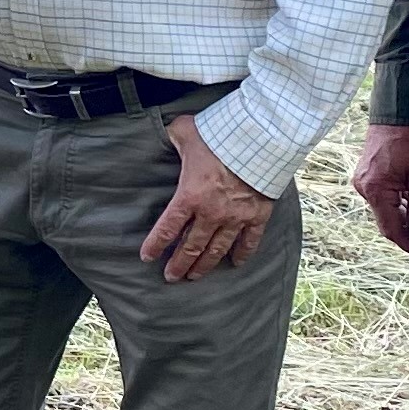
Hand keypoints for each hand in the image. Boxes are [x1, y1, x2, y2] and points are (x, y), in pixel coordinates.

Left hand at [141, 111, 277, 282]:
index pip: (167, 228)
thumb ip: (173, 137)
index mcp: (190, 196)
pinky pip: (250, 241)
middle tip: (171, 277)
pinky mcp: (258, 215)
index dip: (155, 245)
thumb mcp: (185, 132)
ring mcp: (236, 217)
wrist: (261, 138)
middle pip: (191, 247)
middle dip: (179, 264)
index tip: (147, 257)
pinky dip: (243, 254)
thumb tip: (166, 133)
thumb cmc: (220, 134)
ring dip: (205, 265)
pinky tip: (236, 263)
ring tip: (195, 276)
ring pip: (217, 250)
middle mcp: (211, 213)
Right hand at [354, 123, 408, 256]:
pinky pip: (382, 198)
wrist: (398, 112)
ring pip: (384, 210)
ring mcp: (363, 181)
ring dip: (403, 217)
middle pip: (386, 221)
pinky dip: (397, 204)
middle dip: (406, 232)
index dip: (408, 244)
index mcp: (375, 189)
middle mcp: (364, 188)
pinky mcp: (367, 176)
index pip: (391, 229)